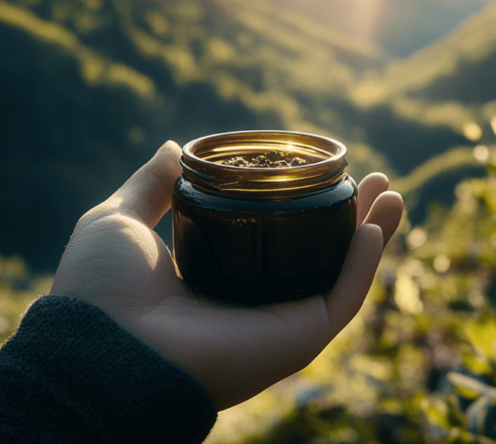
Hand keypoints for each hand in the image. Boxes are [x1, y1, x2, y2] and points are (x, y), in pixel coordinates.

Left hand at [50, 140, 403, 409]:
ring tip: (393, 196)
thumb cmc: (101, 291)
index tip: (321, 173)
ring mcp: (278, 323)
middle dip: (351, 216)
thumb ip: (150, 186)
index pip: (275, 241)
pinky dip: (363, 265)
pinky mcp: (296, 339)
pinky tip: (375, 229)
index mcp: (219, 279)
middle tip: (372, 180)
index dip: (303, 207)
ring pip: (340, 275)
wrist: (103, 346)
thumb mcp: (120, 218)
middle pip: (318, 255)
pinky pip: (341, 299)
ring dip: (373, 236)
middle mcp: (254, 303)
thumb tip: (176, 148)